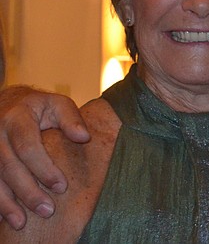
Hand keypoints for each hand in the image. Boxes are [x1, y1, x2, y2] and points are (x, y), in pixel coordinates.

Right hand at [0, 86, 89, 229]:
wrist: (6, 103)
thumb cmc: (38, 107)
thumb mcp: (57, 103)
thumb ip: (71, 118)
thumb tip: (84, 137)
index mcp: (17, 118)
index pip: (28, 147)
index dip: (44, 169)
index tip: (61, 187)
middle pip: (9, 167)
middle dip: (28, 192)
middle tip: (47, 211)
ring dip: (7, 203)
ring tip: (22, 222)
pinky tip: (4, 218)